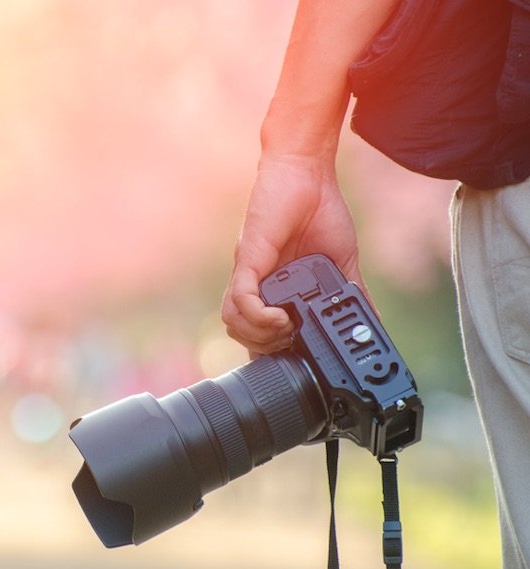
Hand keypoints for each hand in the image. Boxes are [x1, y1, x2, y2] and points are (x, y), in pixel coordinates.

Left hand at [221, 154, 368, 354]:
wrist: (308, 173)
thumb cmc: (320, 211)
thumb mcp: (341, 262)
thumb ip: (351, 294)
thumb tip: (373, 321)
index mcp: (275, 289)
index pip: (259, 334)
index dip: (272, 351)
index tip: (297, 355)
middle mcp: (257, 284)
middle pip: (242, 335)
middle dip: (267, 348)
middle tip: (294, 342)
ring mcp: (250, 273)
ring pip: (234, 322)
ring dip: (260, 335)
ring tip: (287, 329)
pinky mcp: (249, 259)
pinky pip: (240, 299)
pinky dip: (257, 316)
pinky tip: (280, 317)